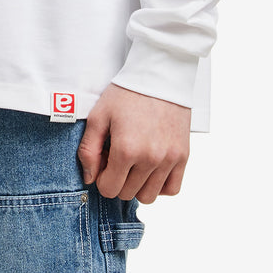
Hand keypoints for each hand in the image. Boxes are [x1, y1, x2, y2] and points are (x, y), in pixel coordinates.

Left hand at [77, 83, 190, 203]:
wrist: (159, 75)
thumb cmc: (126, 93)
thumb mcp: (99, 116)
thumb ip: (89, 150)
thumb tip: (90, 178)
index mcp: (126, 150)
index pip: (109, 189)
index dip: (102, 178)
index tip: (104, 160)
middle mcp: (150, 159)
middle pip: (127, 194)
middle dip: (118, 180)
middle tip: (118, 157)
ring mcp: (169, 159)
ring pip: (149, 197)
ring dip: (137, 185)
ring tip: (134, 163)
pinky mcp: (183, 156)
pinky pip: (172, 189)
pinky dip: (160, 185)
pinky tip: (151, 169)